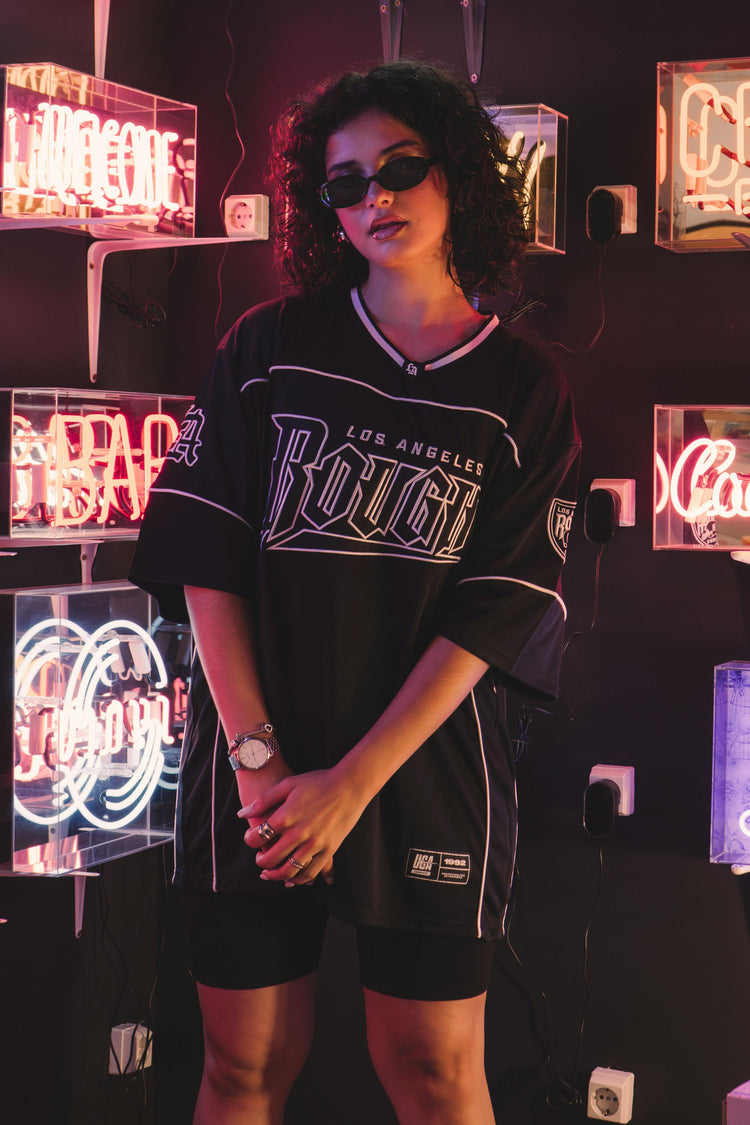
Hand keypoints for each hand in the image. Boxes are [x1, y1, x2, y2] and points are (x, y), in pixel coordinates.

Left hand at [238, 764, 368, 886]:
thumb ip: (264, 800)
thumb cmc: (318, 781)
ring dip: (276, 875)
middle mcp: (299, 832)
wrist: (350, 785)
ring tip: (270, 872)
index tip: (250, 838)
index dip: (249, 840)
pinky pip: (310, 871)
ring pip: (289, 870)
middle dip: (261, 861)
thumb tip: (242, 814)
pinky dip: (299, 879)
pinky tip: (291, 878)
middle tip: (259, 859)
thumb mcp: (288, 784)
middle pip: (271, 858)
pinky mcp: (329, 849)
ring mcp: (315, 843)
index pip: (258, 836)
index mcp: (286, 816)